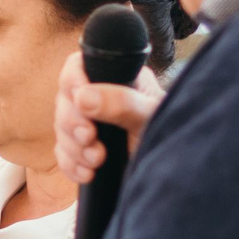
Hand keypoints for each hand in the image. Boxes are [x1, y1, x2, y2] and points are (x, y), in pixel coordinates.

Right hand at [53, 51, 165, 185]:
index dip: (73, 81)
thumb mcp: (151, 116)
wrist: (177, 172)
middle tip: (91, 138)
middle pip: (65, 101)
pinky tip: (89, 173)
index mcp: (117, 78)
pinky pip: (63, 154)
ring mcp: (90, 123)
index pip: (79, 66)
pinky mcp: (85, 149)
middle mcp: (100, 97)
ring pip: (61, 129)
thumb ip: (123, 103)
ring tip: (97, 160)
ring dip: (74, 148)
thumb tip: (83, 97)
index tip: (80, 100)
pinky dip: (72, 165)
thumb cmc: (170, 134)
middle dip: (73, 123)